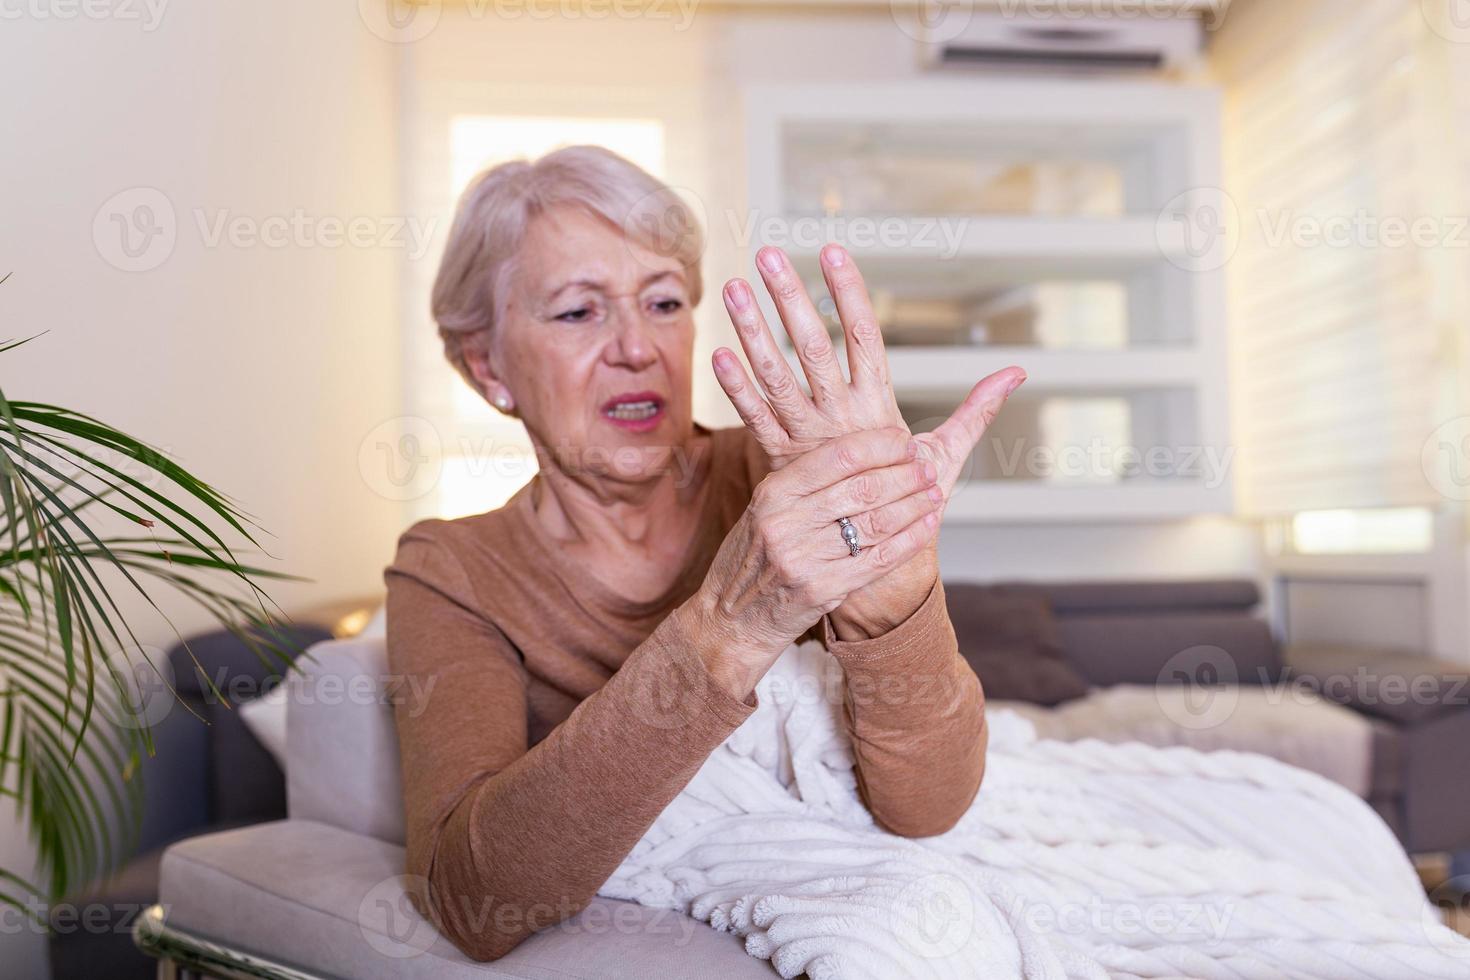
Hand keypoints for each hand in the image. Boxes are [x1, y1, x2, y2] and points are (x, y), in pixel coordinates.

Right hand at [685, 427, 942, 697]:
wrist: (730, 621)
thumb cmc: (753, 559)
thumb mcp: (764, 511)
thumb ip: (805, 483)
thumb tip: (863, 451)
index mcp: (773, 493)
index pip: (838, 456)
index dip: (880, 445)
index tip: (905, 441)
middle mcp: (786, 523)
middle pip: (863, 488)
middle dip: (905, 475)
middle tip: (927, 468)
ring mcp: (804, 559)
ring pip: (876, 522)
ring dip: (914, 506)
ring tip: (935, 494)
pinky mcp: (822, 590)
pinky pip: (878, 559)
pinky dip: (910, 540)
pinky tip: (927, 526)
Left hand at [713, 243, 1025, 638]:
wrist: (877, 569)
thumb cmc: (916, 504)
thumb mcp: (949, 455)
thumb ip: (978, 409)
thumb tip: (1018, 373)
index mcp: (879, 408)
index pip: (864, 335)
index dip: (848, 292)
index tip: (833, 250)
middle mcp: (841, 417)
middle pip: (813, 346)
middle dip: (790, 298)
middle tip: (767, 254)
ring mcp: (809, 438)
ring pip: (776, 377)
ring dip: (753, 332)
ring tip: (731, 290)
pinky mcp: (782, 461)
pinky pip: (755, 420)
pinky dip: (736, 389)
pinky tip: (717, 353)